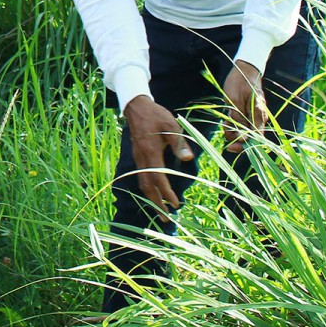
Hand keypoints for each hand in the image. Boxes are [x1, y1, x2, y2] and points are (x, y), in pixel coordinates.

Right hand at [122, 95, 194, 219]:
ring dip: (151, 199)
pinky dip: (148, 189)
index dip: (166, 193)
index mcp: (150, 152)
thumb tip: (189, 158)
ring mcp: (138, 158)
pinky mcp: (137, 157)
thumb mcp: (170, 125)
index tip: (176, 204)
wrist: (136, 107)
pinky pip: (141, 177)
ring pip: (143, 183)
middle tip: (166, 219)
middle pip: (147, 186)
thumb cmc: (155, 116)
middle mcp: (142, 158)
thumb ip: (179, 143)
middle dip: (156, 204)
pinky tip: (154, 194)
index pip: (158, 178)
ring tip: (160, 211)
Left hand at [222, 60, 267, 153]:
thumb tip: (240, 136)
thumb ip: (238, 117)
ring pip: (244, 132)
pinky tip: (226, 120)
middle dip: (236, 139)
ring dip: (233, 131)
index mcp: (259, 115)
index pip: (256, 138)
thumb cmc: (239, 81)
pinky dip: (233, 125)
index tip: (232, 146)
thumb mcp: (234, 99)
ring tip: (224, 122)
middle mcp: (259, 118)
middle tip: (225, 132)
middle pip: (250, 137)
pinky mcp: (248, 113)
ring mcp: (254, 116)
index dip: (244, 145)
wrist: (245, 69)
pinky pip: (242, 124)